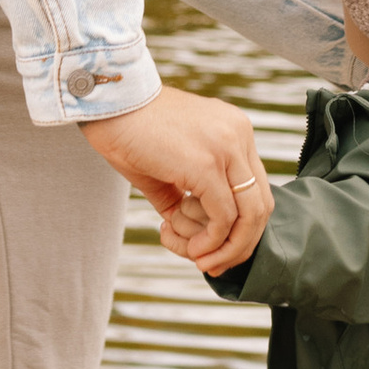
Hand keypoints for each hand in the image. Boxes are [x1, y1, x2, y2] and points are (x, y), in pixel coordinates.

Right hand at [79, 84, 272, 273]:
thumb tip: (200, 241)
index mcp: (235, 131)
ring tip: (197, 258)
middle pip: (262, 206)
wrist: (106, 103)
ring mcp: (227, 148)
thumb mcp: (170, 169)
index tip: (215, 249)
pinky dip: (209, 240)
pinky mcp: (206, 164)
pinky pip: (222, 217)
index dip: (241, 228)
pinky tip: (186, 244)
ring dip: (226, 248)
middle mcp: (239, 136)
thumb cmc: (129, 132)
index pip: (256, 190)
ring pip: (250, 216)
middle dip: (239, 244)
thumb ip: (190, 198)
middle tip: (211, 264)